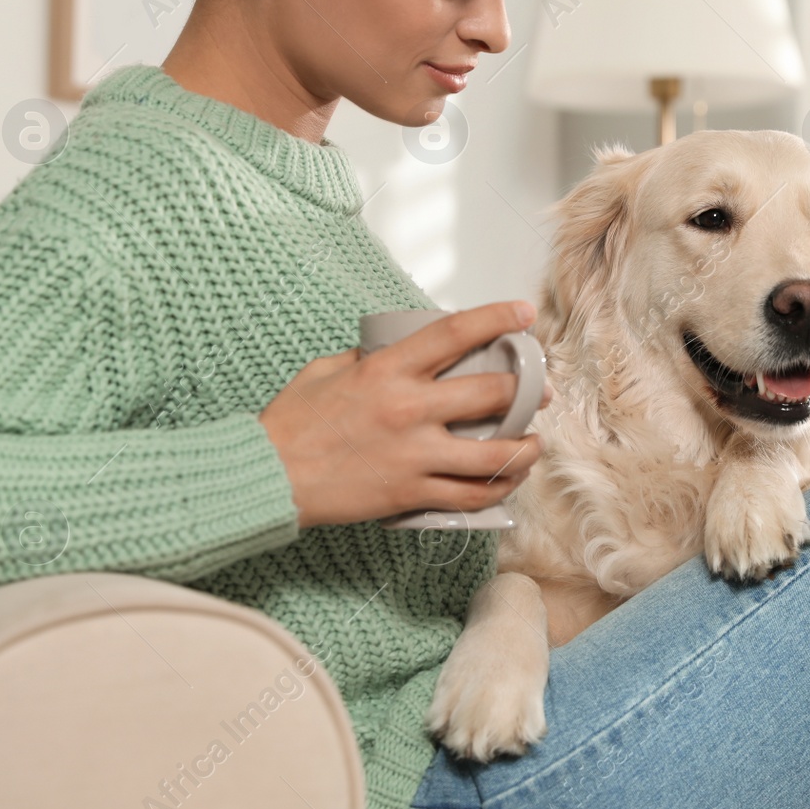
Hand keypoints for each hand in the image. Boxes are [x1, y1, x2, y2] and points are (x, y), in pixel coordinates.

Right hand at [257, 301, 552, 528]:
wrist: (269, 476)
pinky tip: (508, 479)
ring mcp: (414, 454)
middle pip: (492, 393)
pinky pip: (471, 495)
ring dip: (525, 446)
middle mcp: (409, 409)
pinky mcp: (412, 493)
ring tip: (534, 441)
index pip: (456, 333)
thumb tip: (399, 348)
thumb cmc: (292, 422)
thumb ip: (369, 357)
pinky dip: (498, 487)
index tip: (523, 313)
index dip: (497, 318)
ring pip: (494, 453)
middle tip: (540, 390)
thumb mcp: (327, 370)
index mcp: (388, 370)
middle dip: (528, 389)